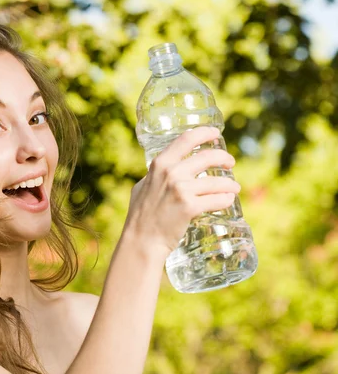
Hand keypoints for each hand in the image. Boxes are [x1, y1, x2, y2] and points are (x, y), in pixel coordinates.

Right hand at [124, 127, 239, 257]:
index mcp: (160, 164)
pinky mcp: (190, 207)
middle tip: (230, 163)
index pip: (186, 139)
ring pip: (217, 181)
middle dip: (224, 157)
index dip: (204, 133)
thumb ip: (155, 176)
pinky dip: (226, 199)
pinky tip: (228, 200)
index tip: (215, 133)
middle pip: (208, 156)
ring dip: (229, 184)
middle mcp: (171, 173)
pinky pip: (217, 200)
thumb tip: (166, 170)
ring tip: (234, 188)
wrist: (141, 239)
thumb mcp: (143, 187)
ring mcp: (181, 190)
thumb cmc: (140, 215)